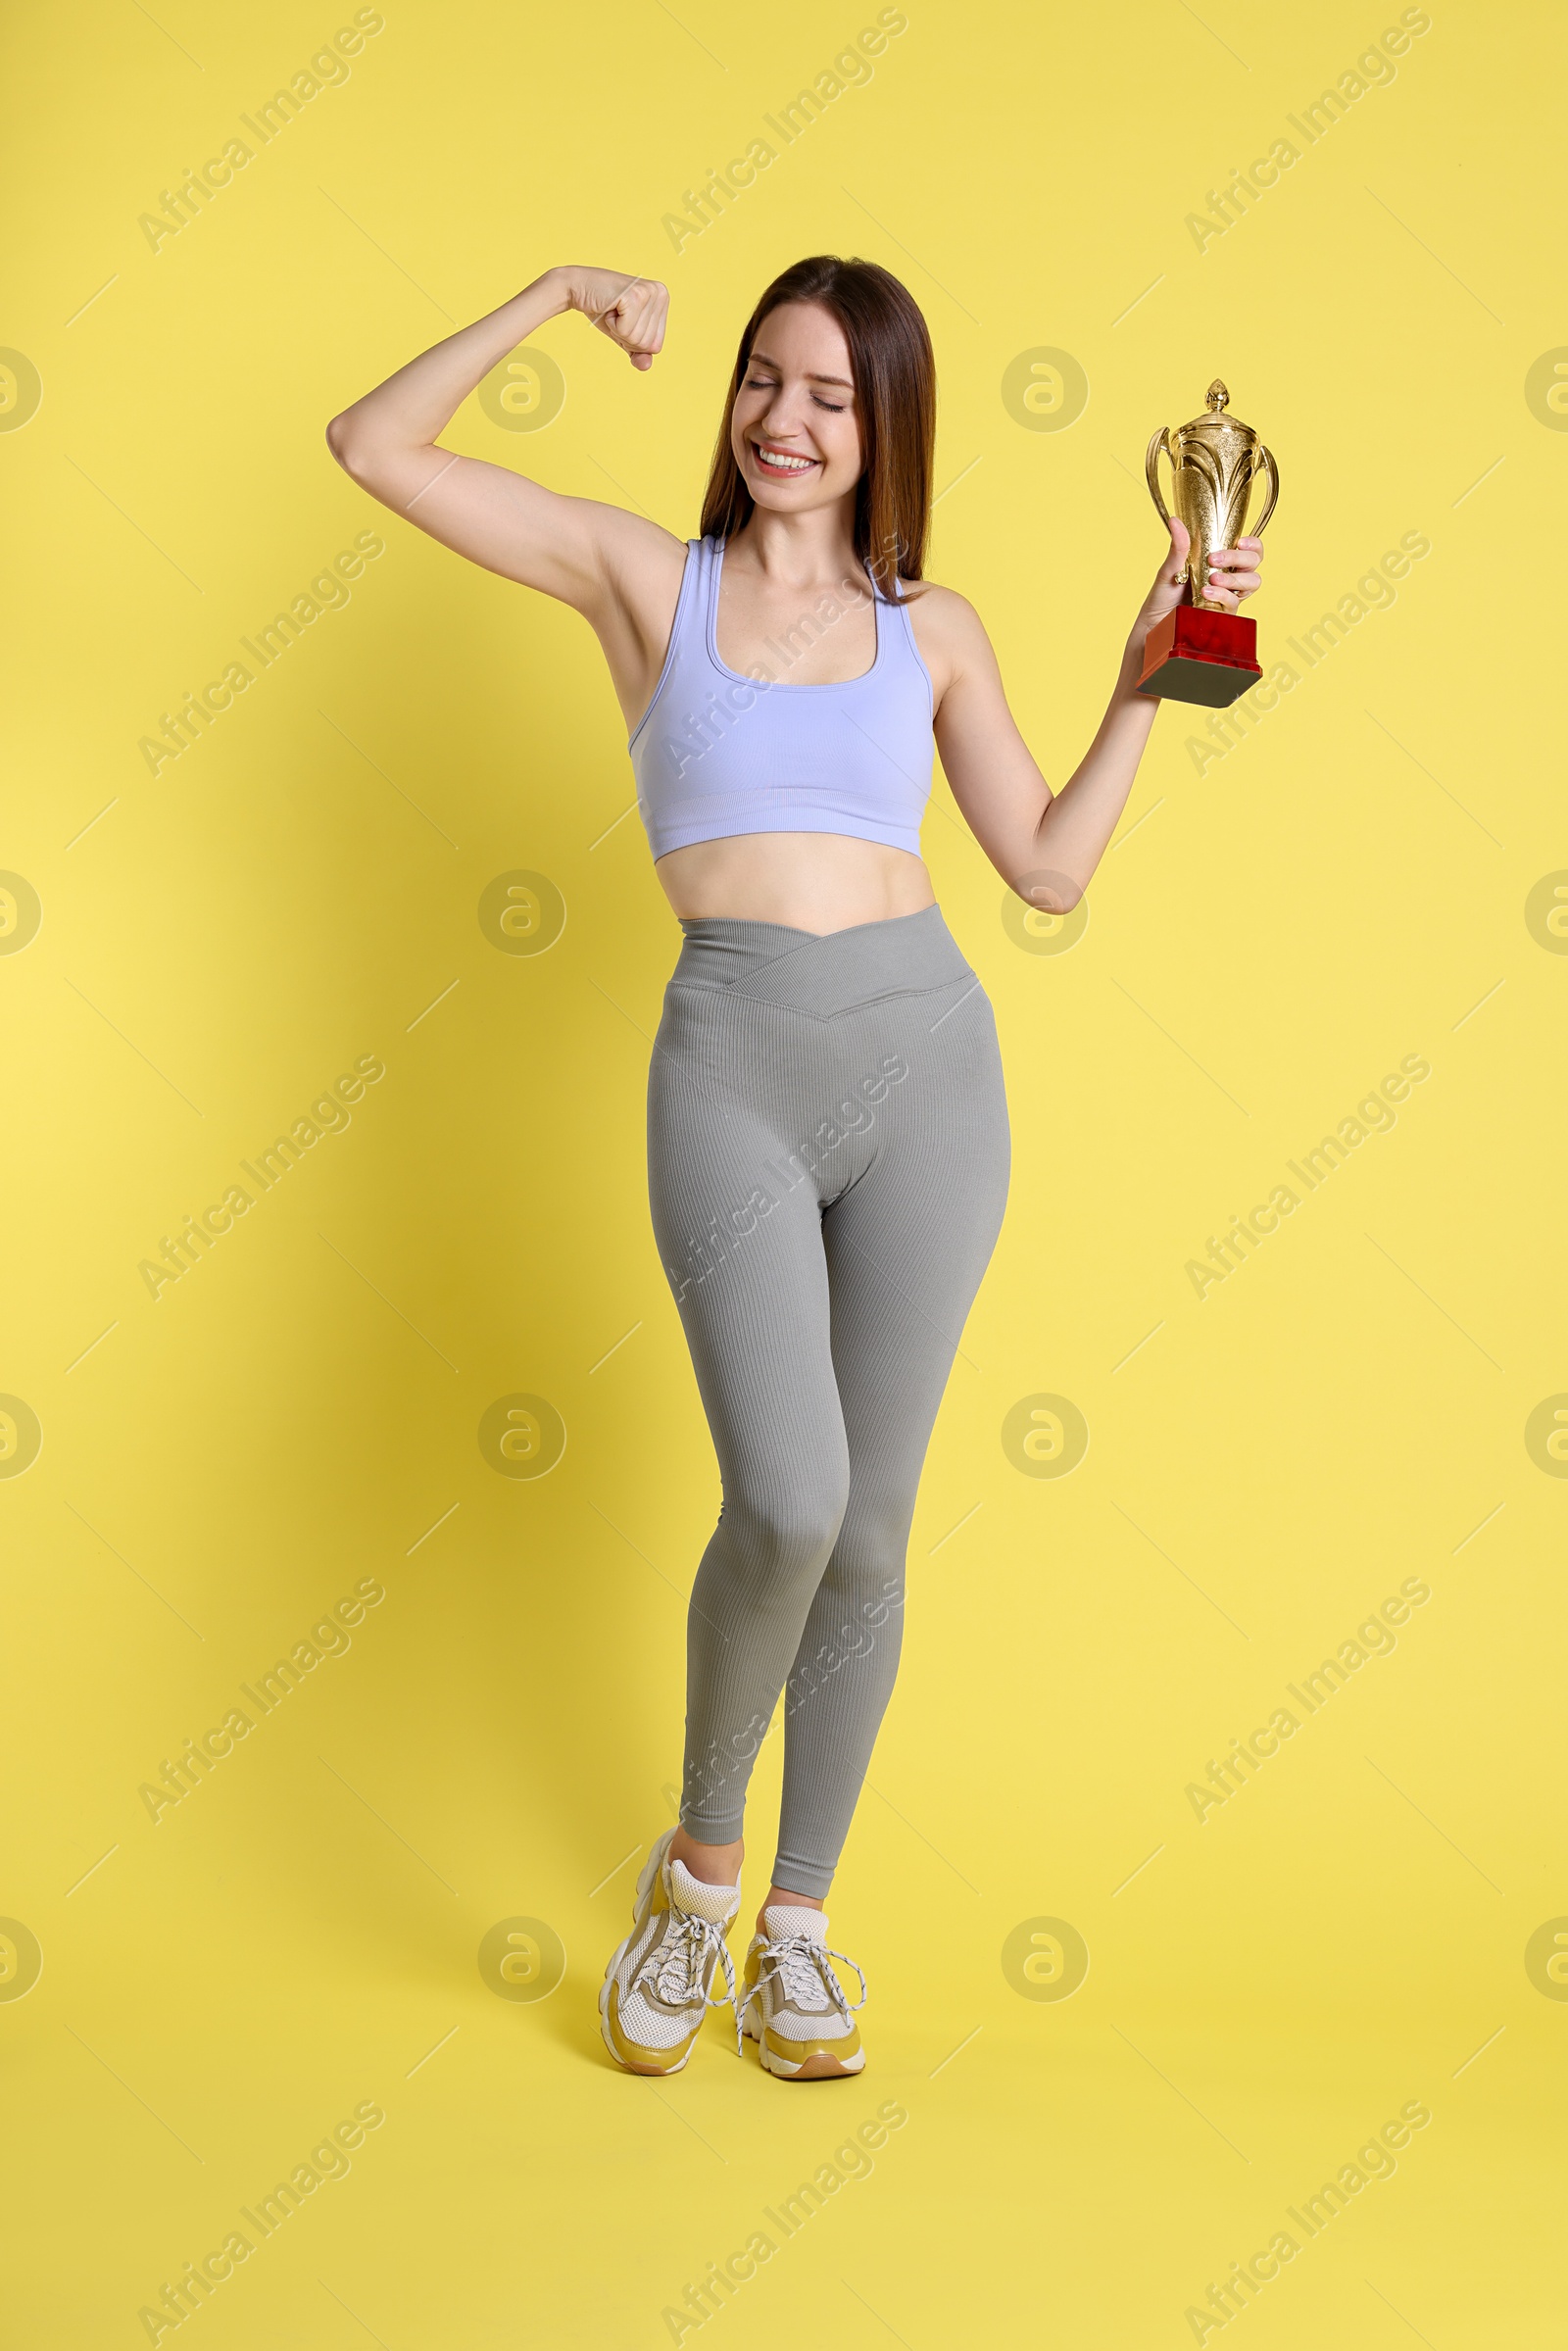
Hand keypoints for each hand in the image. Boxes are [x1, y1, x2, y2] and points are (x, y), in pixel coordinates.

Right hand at [559, 266, 667, 369]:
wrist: (579, 288)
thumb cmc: (603, 309)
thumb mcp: (625, 335)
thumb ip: (638, 352)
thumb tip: (646, 366)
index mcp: (663, 299)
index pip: (656, 345)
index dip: (634, 341)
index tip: (624, 319)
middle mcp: (661, 293)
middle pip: (647, 344)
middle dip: (626, 336)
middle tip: (616, 314)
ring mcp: (649, 293)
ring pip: (638, 339)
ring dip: (618, 330)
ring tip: (613, 310)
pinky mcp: (635, 296)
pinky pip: (626, 331)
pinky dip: (613, 325)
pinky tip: (609, 307)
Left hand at [1137, 519, 1265, 633]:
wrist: (1153, 623)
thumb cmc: (1164, 595)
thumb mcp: (1170, 569)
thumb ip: (1178, 547)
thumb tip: (1176, 521)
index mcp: (1223, 562)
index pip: (1251, 550)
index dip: (1253, 544)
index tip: (1241, 542)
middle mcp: (1230, 578)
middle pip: (1254, 563)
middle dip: (1239, 558)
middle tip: (1214, 559)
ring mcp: (1228, 596)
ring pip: (1251, 583)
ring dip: (1234, 578)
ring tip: (1212, 579)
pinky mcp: (1223, 614)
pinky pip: (1234, 603)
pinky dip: (1222, 595)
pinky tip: (1206, 593)